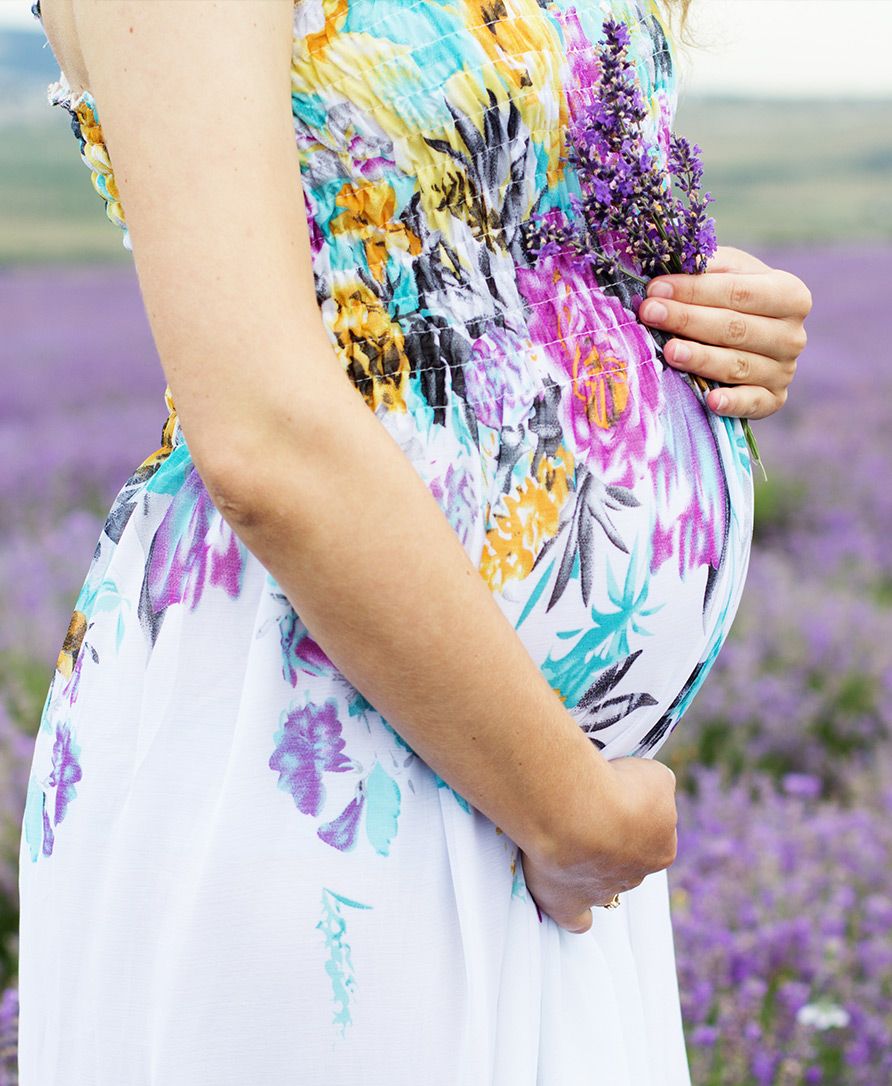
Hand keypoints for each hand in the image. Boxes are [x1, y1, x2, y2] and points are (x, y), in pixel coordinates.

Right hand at [519, 756, 677, 934]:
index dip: (632, 816)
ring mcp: (601, 892)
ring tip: (565, 835)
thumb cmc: (618, 788)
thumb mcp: (655, 775)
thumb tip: (654, 789)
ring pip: (602, 885)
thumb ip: (657, 786)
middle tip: (584, 809)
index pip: (652, 834)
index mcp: (661, 849)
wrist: (579, 812)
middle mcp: (636, 875)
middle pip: (625, 860)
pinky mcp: (568, 903)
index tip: (613, 796)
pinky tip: (565, 901)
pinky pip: (575, 920)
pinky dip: (572, 915)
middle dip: (609, 839)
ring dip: (588, 866)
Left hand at [637, 245, 812, 419]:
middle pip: (735, 328)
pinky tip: (711, 400)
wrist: (748, 333)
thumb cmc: (730, 297)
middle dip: (688, 320)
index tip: (656, 288)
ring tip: (668, 351)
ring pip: (737, 365)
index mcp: (790, 295)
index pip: (739, 292)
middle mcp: (792, 335)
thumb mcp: (725, 272)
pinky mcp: (774, 399)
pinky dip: (733, 403)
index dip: (695, 290)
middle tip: (650, 313)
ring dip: (700, 358)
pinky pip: (753, 403)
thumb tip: (668, 259)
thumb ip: (705, 265)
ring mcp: (785, 370)